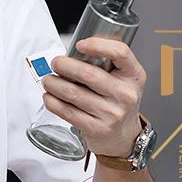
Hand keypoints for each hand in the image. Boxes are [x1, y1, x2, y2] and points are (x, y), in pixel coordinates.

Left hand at [41, 36, 146, 157]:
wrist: (123, 137)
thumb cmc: (118, 102)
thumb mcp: (123, 80)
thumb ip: (106, 65)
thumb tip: (71, 54)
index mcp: (133, 75)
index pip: (120, 52)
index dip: (97, 45)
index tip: (80, 45)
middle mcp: (125, 94)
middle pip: (88, 73)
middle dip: (64, 65)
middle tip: (55, 63)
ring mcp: (112, 113)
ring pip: (73, 93)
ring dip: (54, 84)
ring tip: (48, 80)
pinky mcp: (97, 128)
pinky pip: (68, 112)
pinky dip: (53, 102)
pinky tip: (49, 97)